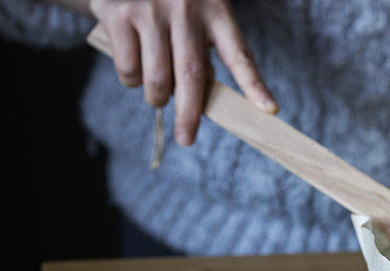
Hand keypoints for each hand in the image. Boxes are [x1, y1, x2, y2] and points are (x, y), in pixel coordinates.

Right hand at [89, 0, 277, 145]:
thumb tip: (205, 95)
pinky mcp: (119, 15)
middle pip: (193, 76)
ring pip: (158, 79)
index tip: (269, 109)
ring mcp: (151, 10)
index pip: (239, 54)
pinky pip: (129, 69)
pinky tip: (135, 72)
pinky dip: (131, 81)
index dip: (254, 85)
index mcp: (215, 8)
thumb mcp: (197, 13)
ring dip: (157, 99)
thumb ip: (205, 47)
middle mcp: (185, 8)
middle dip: (190, 115)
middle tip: (186, 139)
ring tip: (157, 97)